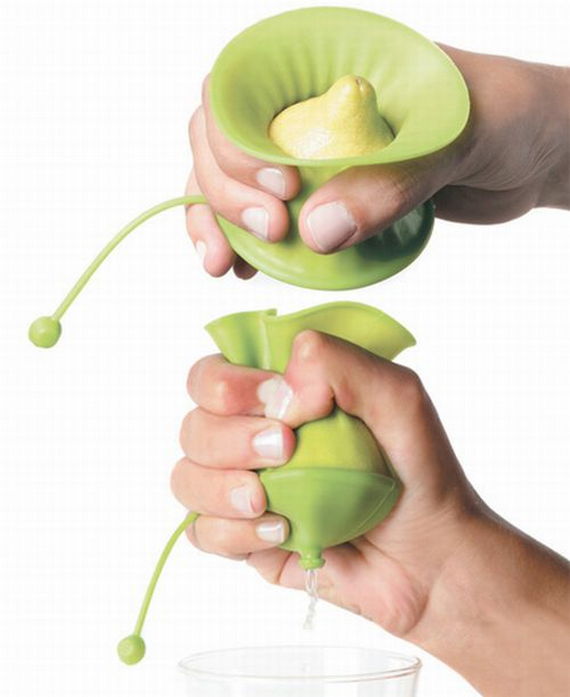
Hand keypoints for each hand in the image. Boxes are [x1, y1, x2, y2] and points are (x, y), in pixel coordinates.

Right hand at [171, 331, 569, 696]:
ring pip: (186, 477)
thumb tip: (284, 387)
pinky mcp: (245, 538)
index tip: (279, 403)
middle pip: (193, 425)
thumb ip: (340, 363)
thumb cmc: (419, 471)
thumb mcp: (398, 398)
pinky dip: (234, 532)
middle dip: (228, 438)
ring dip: (222, 487)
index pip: (213, 375)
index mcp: (280, 398)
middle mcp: (253, 438)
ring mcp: (246, 489)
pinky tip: (281, 533)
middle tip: (285, 450)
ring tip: (270, 501)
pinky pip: (202, 532)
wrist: (431, 557)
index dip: (227, 385)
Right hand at [185, 50, 568, 272]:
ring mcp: (311, 153)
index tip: (280, 191)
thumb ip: (390, 183)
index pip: (239, 86)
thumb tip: (314, 234)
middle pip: (222, 139)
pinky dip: (246, 243)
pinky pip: (266, 215)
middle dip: (223, 191)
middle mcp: (307, 105)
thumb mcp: (456, 139)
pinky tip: (245, 269)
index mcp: (326, 64)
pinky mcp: (324, 196)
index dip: (234, 140)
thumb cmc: (506, 116)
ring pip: (234, 181)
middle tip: (268, 234)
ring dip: (217, 222)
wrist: (532, 153)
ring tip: (223, 266)